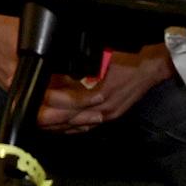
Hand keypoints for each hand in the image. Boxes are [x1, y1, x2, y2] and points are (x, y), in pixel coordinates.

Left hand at [38, 46, 171, 132]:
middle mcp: (104, 108)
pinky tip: (62, 128)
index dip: (54, 102)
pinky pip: (89, 126)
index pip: (72, 103)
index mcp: (102, 93)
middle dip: (51, 119)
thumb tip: (62, 66)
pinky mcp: (112, 115)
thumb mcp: (104, 56)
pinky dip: (74, 129)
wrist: (152, 66)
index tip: (39, 98)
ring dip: (60, 126)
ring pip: (78, 125)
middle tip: (33, 117)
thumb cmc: (129, 57)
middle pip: (72, 118)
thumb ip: (84, 65)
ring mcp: (108, 114)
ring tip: (41, 124)